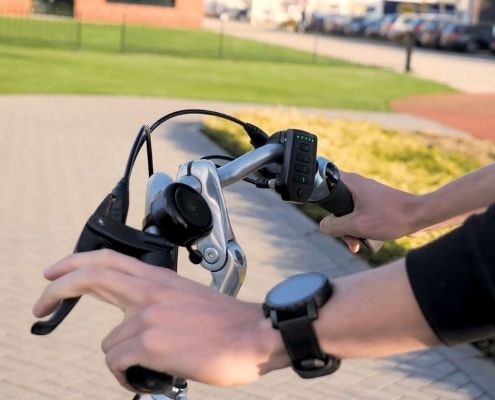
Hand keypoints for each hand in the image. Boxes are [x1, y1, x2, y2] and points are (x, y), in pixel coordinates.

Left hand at [33, 250, 287, 390]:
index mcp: (162, 279)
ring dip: (121, 359)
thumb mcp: (191, 300)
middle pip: (90, 277)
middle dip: (56, 290)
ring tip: (144, 370)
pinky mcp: (150, 343)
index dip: (75, 263)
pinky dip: (126, 376)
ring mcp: (148, 316)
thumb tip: (142, 328)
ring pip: (109, 343)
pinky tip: (145, 379)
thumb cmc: (231, 324)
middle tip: (40, 305)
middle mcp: (151, 292)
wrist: (256, 334)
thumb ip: (161, 305)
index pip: (109, 259)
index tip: (55, 272)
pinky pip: (118, 364)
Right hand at [320, 172, 422, 251]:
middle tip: (347, 236)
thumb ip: (334, 226)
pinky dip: (360, 227)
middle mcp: (358, 185)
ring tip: (357, 244)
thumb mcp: (356, 225)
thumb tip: (323, 226)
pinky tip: (365, 241)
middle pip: (335, 203)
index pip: (325, 181)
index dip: (320, 199)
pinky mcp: (376, 203)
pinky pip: (360, 215)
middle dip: (338, 223)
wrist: (420, 217)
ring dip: (349, 229)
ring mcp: (368, 194)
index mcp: (351, 183)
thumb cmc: (391, 218)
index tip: (326, 215)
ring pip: (348, 212)